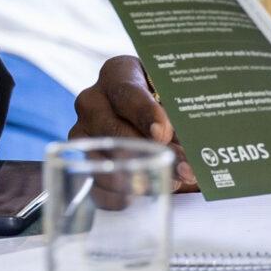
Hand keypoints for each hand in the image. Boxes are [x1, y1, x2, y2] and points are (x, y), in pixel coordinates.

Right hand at [69, 57, 199, 192]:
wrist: (147, 114)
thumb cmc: (164, 101)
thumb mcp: (173, 97)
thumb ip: (181, 120)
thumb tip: (190, 155)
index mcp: (117, 74)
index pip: (127, 92)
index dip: (145, 113)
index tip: (163, 133)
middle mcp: (93, 101)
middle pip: (114, 129)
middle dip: (150, 152)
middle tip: (182, 168)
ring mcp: (83, 132)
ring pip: (101, 157)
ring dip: (136, 175)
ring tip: (170, 183)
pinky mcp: (81, 161)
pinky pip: (92, 182)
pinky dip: (117, 194)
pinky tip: (140, 196)